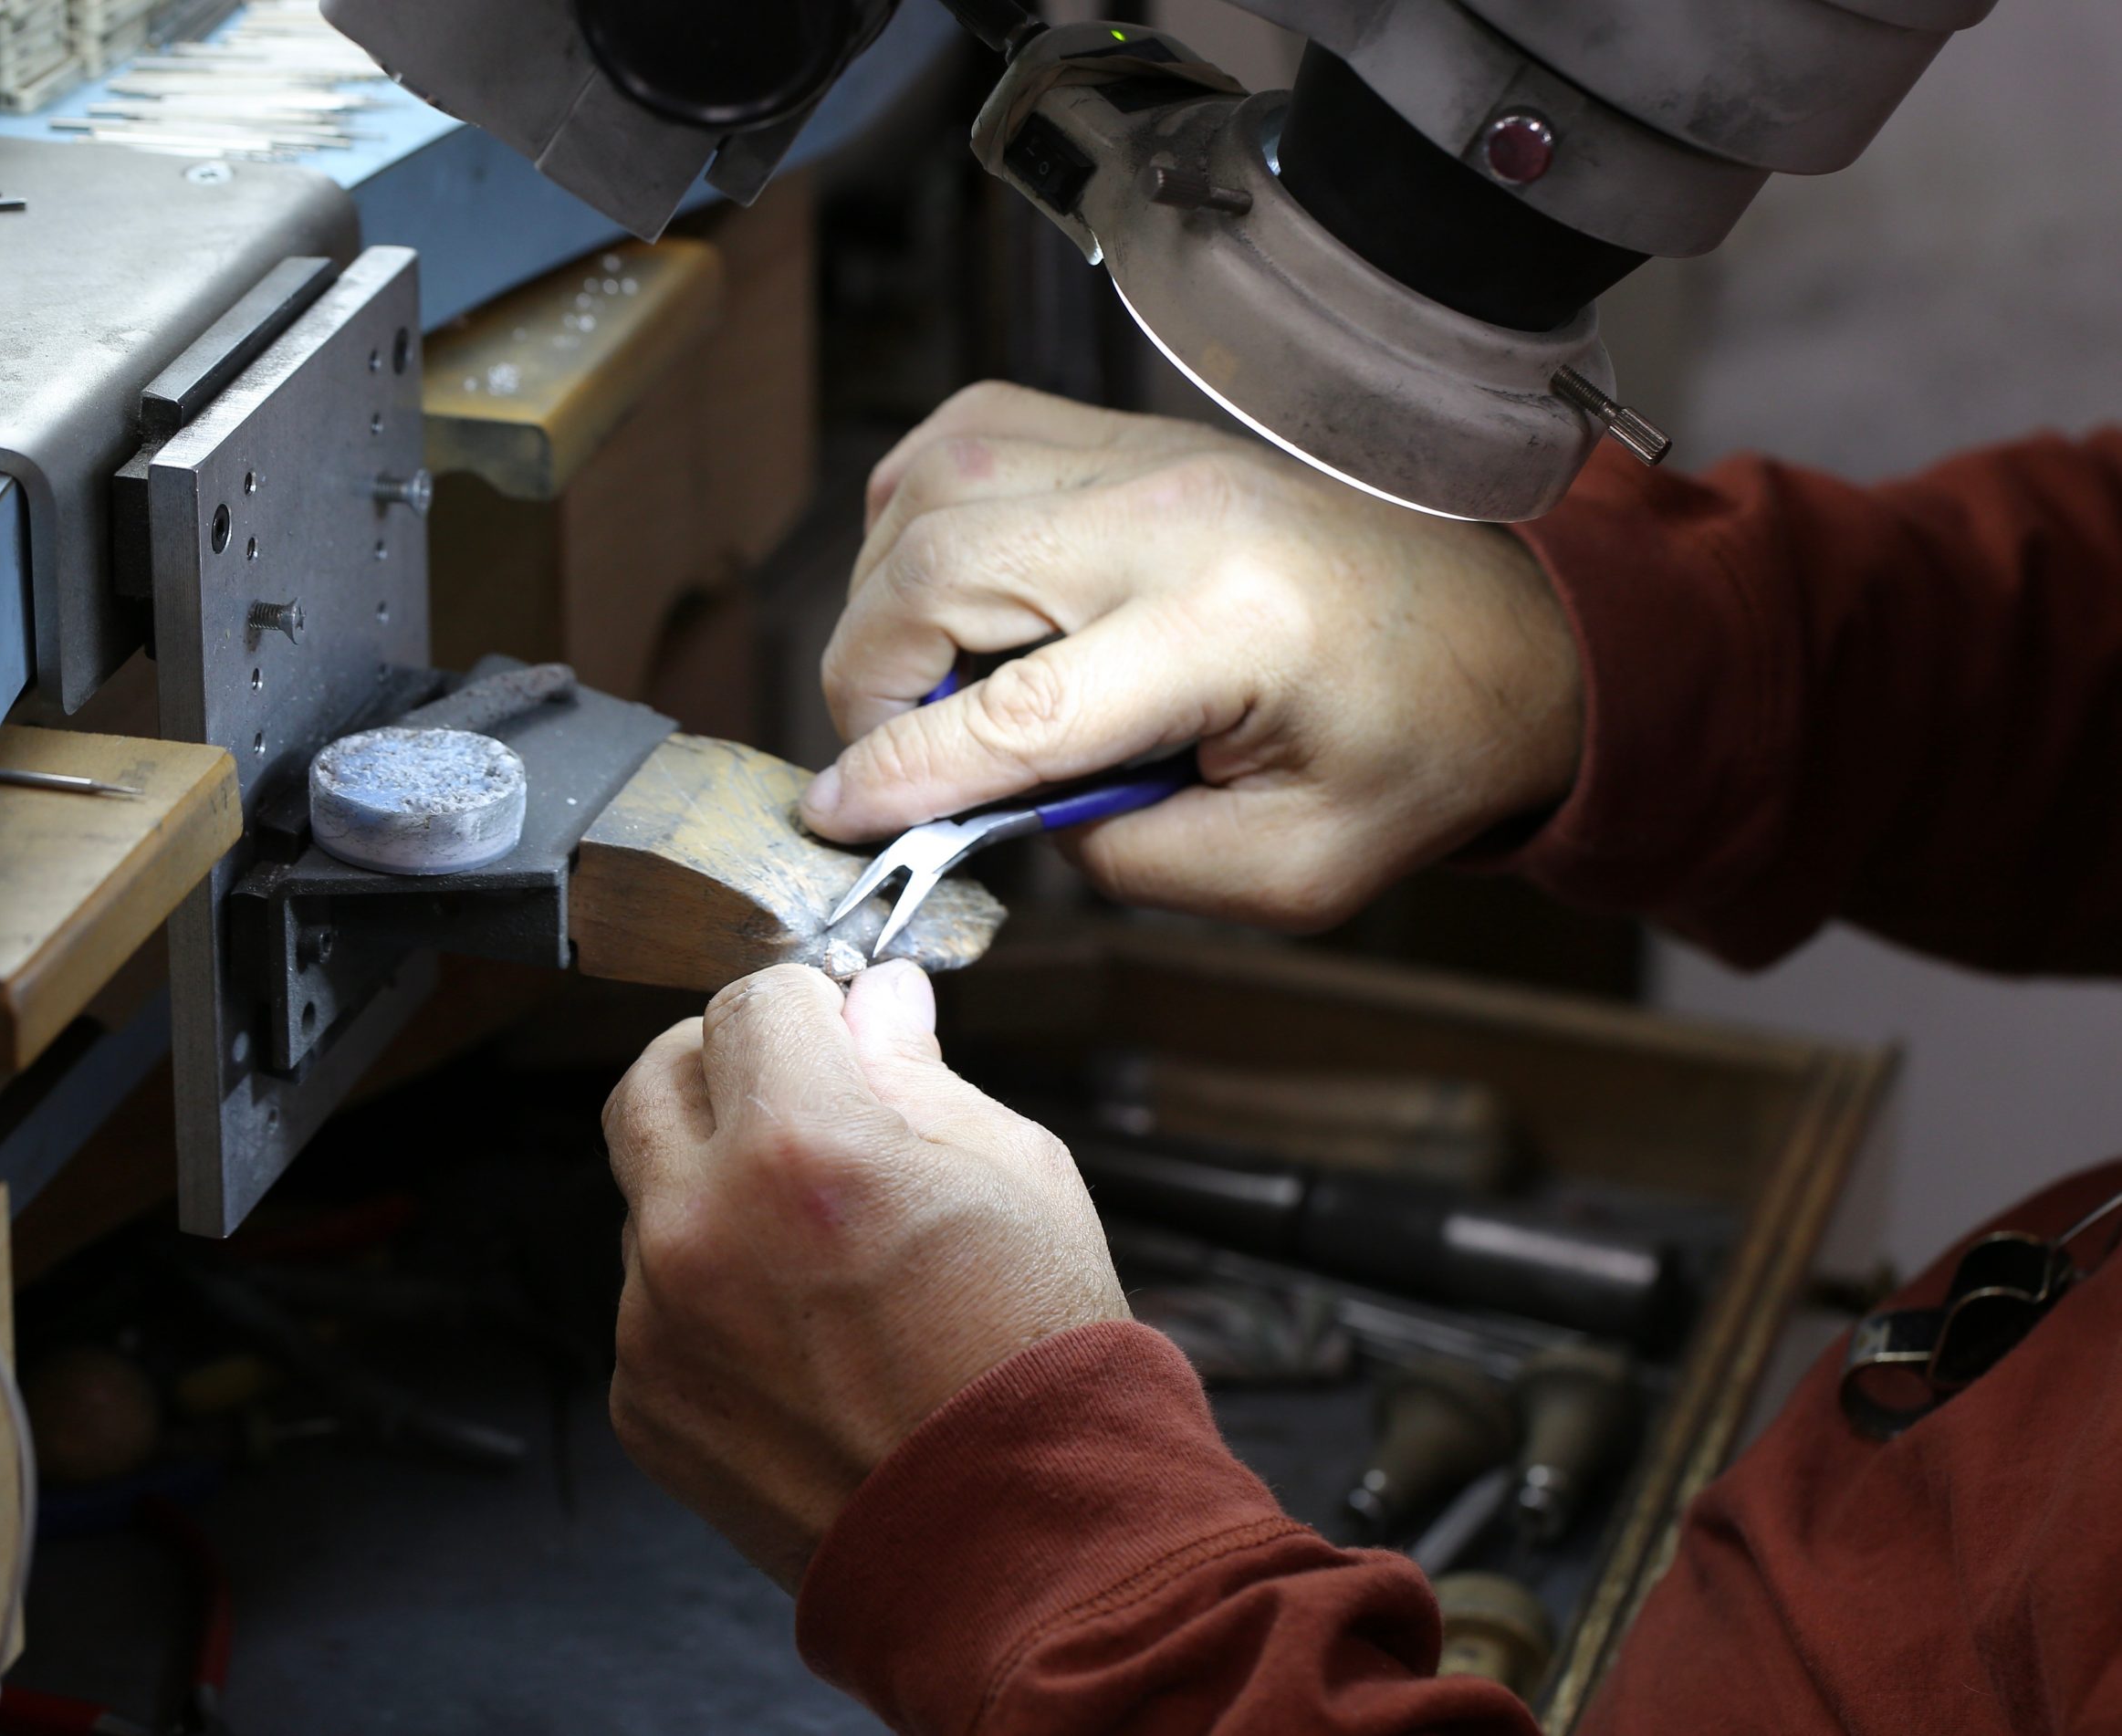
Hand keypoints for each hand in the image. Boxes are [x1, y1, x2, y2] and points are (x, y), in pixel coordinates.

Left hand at [603, 961, 1126, 1591]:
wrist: (1021, 1547)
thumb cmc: (1036, 1360)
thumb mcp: (1019, 1171)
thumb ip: (919, 1070)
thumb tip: (876, 1000)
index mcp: (800, 1146)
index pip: (753, 999)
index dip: (808, 1003)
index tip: (835, 1027)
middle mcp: (701, 1225)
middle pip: (656, 1074)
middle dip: (725, 1065)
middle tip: (794, 1096)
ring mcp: (656, 1320)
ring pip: (648, 1192)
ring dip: (712, 1185)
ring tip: (817, 1249)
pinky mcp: (643, 1399)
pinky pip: (648, 1299)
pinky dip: (705, 1290)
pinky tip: (798, 1334)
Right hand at [802, 382, 1584, 931]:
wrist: (1503, 637)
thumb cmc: (1414, 750)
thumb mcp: (1288, 870)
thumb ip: (1124, 858)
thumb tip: (997, 809)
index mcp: (1228, 629)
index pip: (1013, 709)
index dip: (900, 774)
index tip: (836, 817)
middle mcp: (1175, 515)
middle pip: (935, 571)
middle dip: (872, 683)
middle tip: (899, 760)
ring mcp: (1149, 455)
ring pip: (930, 489)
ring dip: (887, 598)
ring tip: (934, 685)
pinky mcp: (1132, 434)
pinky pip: (965, 439)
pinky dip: (918, 515)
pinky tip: (948, 589)